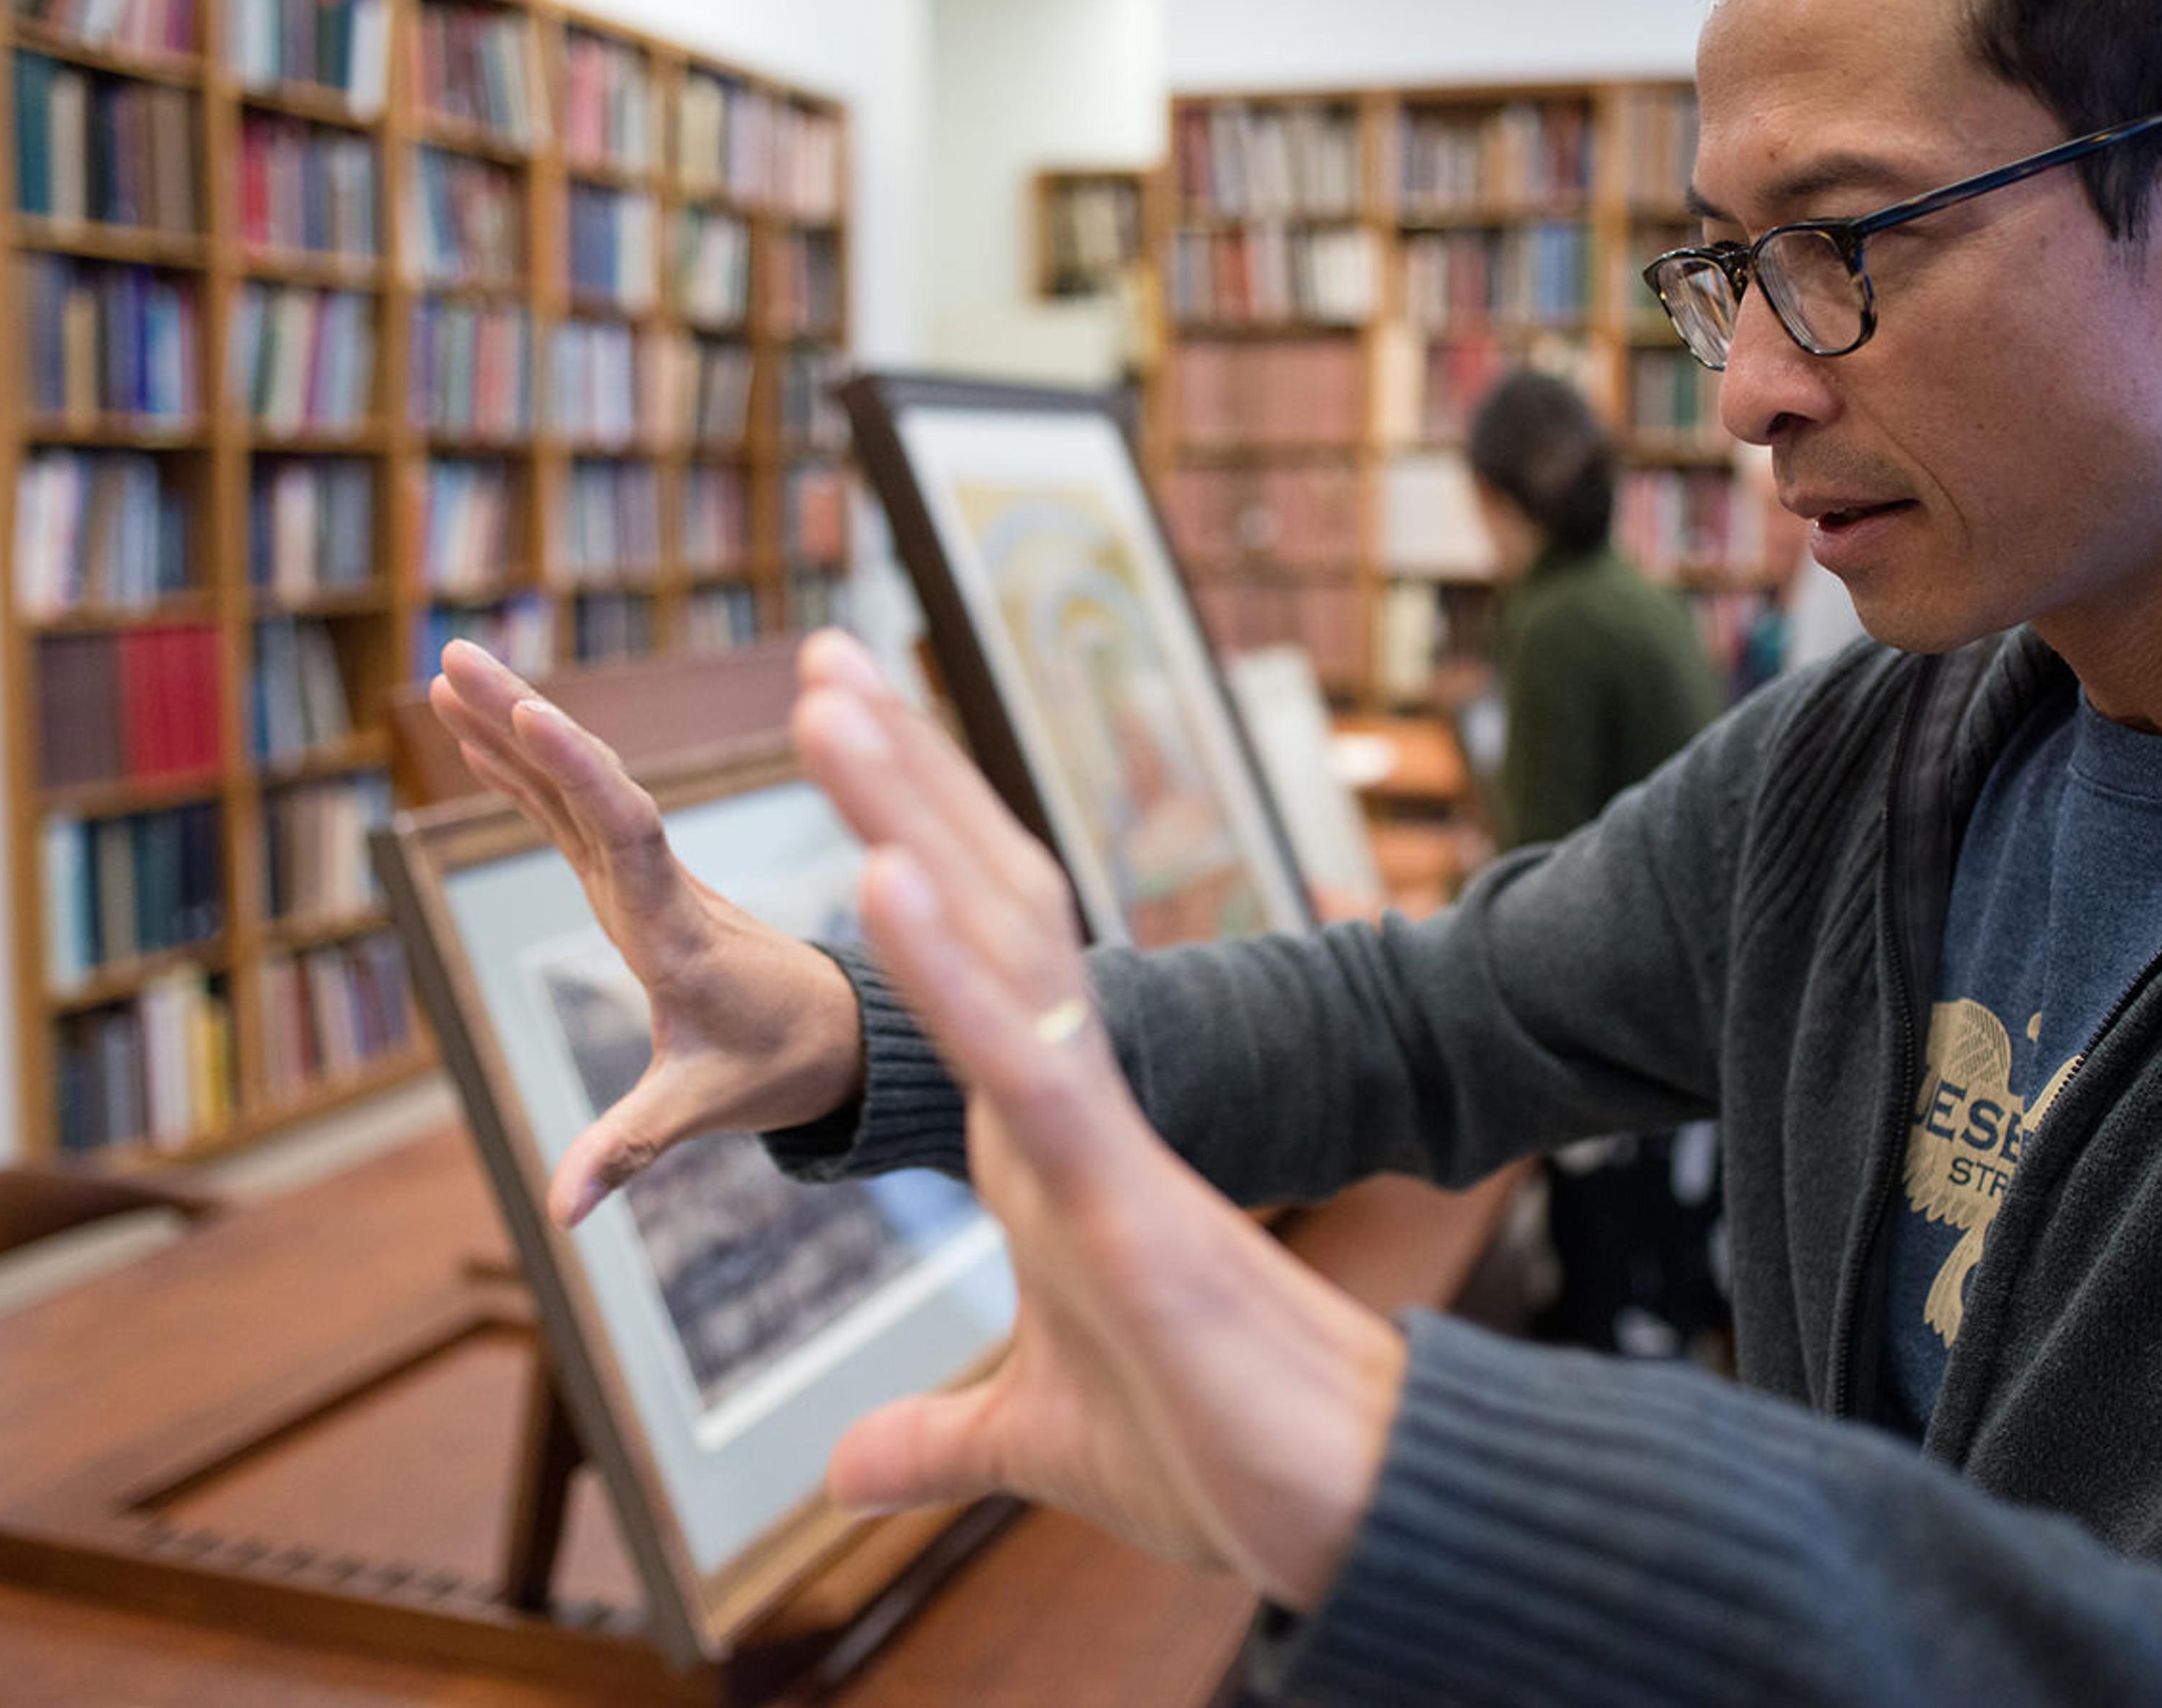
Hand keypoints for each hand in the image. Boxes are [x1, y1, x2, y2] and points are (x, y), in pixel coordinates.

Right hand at [427, 640, 864, 1224]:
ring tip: (451, 668)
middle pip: (589, 784)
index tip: (524, 710)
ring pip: (578, 787)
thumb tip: (561, 1213)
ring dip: (516, 728)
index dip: (574, 769)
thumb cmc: (779, 1066)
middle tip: (455, 654)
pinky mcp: (635, 882)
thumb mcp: (705, 1107)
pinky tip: (481, 735)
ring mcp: (647, 877)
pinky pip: (577, 811)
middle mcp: (661, 886)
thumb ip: (630, 1148)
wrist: (842, 1035)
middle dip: (523, 718)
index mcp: (677, 928)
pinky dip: (530, 771)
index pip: (624, 829)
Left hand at [789, 631, 1404, 1611]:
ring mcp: (1095, 1136)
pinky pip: (1024, 1058)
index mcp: (1036, 1138)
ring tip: (827, 700)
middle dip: (898, 779)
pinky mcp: (1122, 1194)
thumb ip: (939, 1435)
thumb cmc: (1213, 1454)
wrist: (1340, 1508)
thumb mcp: (1037, 1436)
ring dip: (908, 817)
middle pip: (975, 906)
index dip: (903, 847)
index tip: (844, 747)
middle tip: (820, 654)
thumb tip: (842, 1475)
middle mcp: (1063, 1104)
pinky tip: (883, 875)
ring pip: (994, 945)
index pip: (957, 959)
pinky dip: (949, 971)